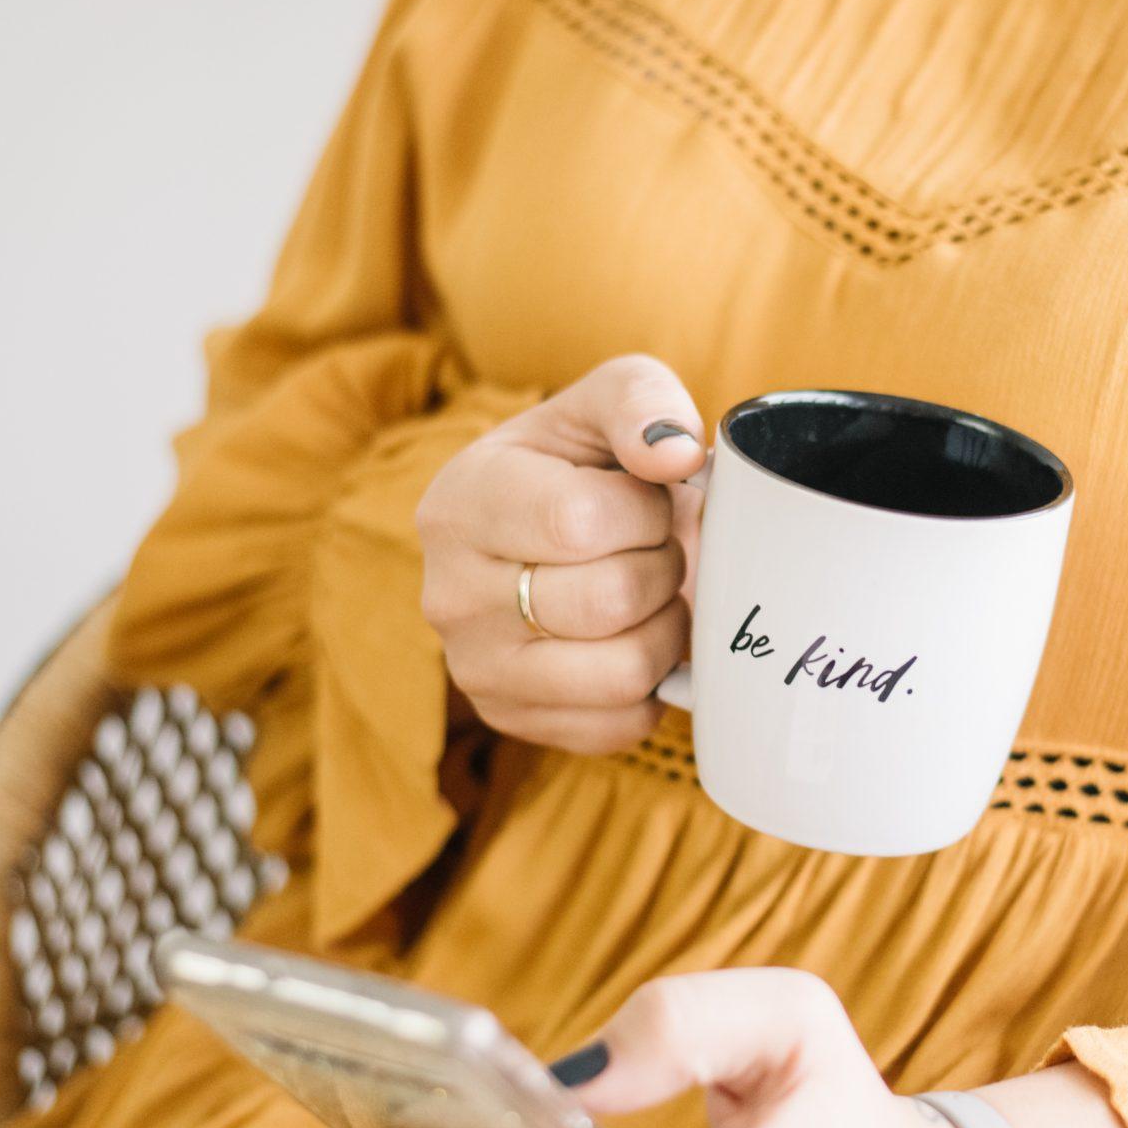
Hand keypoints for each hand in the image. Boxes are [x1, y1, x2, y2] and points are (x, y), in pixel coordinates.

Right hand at [416, 353, 708, 754]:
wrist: (542, 533)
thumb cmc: (580, 463)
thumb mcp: (605, 402)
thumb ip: (642, 402)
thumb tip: (676, 455)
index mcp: (462, 501)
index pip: (580, 521)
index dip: (644, 511)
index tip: (646, 498)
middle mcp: (451, 592)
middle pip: (607, 601)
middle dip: (661, 568)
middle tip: (654, 548)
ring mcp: (475, 667)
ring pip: (621, 672)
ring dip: (666, 629)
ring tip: (651, 593)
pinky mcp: (512, 719)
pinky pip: (620, 725)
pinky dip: (653, 685)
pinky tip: (634, 638)